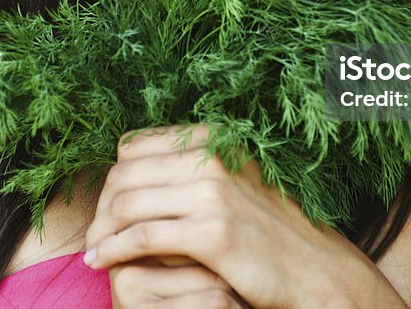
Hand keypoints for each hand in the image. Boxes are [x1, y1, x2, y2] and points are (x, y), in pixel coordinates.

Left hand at [83, 124, 372, 308]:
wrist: (317, 271)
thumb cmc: (270, 231)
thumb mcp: (234, 183)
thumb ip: (191, 169)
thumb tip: (131, 170)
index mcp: (213, 139)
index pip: (134, 145)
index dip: (115, 176)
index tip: (109, 204)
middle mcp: (212, 157)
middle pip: (124, 172)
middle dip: (102, 205)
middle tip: (93, 234)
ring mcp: (213, 194)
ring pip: (127, 204)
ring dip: (101, 230)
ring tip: (93, 251)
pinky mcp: (212, 234)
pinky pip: (142, 237)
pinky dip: (113, 250)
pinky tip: (102, 263)